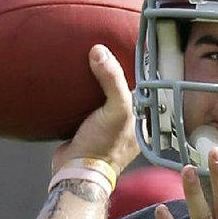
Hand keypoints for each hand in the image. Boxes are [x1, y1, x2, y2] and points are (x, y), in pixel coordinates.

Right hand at [51, 45, 139, 178]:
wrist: (75, 171)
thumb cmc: (103, 146)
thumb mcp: (116, 110)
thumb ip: (112, 80)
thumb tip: (100, 52)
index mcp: (141, 120)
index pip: (143, 87)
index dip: (138, 69)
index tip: (129, 47)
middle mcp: (126, 122)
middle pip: (122, 89)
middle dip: (115, 72)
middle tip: (106, 47)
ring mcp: (106, 126)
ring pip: (102, 96)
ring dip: (96, 81)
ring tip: (89, 57)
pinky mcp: (86, 128)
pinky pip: (85, 104)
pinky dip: (81, 93)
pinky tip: (74, 79)